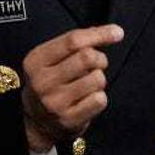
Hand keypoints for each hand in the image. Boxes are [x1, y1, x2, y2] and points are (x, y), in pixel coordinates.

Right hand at [20, 24, 123, 151]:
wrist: (36, 122)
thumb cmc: (52, 81)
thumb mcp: (53, 58)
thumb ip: (77, 41)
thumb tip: (114, 31)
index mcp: (36, 61)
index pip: (73, 40)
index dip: (100, 34)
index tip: (118, 32)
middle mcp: (42, 82)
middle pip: (87, 57)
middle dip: (100, 58)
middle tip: (97, 65)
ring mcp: (54, 103)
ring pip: (97, 78)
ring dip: (100, 79)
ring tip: (88, 84)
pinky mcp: (68, 120)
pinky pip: (100, 100)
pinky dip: (99, 97)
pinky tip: (87, 100)